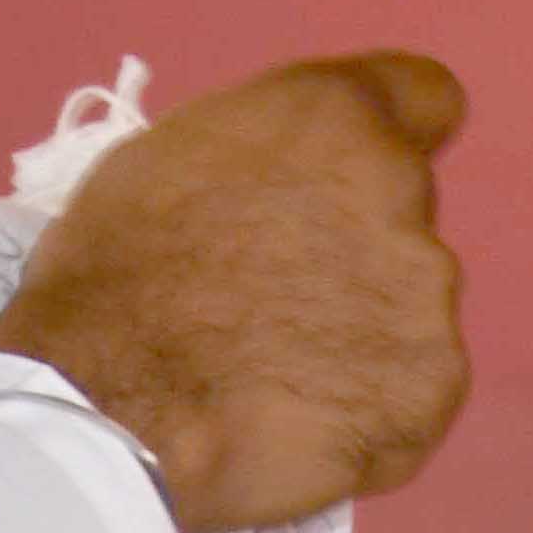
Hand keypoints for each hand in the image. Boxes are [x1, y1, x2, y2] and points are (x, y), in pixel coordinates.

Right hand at [0, 53, 470, 532]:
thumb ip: (249, 163)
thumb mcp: (152, 175)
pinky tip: (293, 433)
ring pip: (406, 311)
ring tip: (269, 386)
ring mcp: (426, 295)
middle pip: (401, 214)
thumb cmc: (102, 294)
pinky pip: (407, 398)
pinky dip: (364, 418)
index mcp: (326, 118)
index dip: (385, 143)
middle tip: (266, 309)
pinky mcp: (430, 389)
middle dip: (348, 253)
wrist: (103, 430)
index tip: (342, 189)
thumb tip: (273, 189)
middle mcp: (397, 190)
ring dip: (356, 340)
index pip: (424, 99)